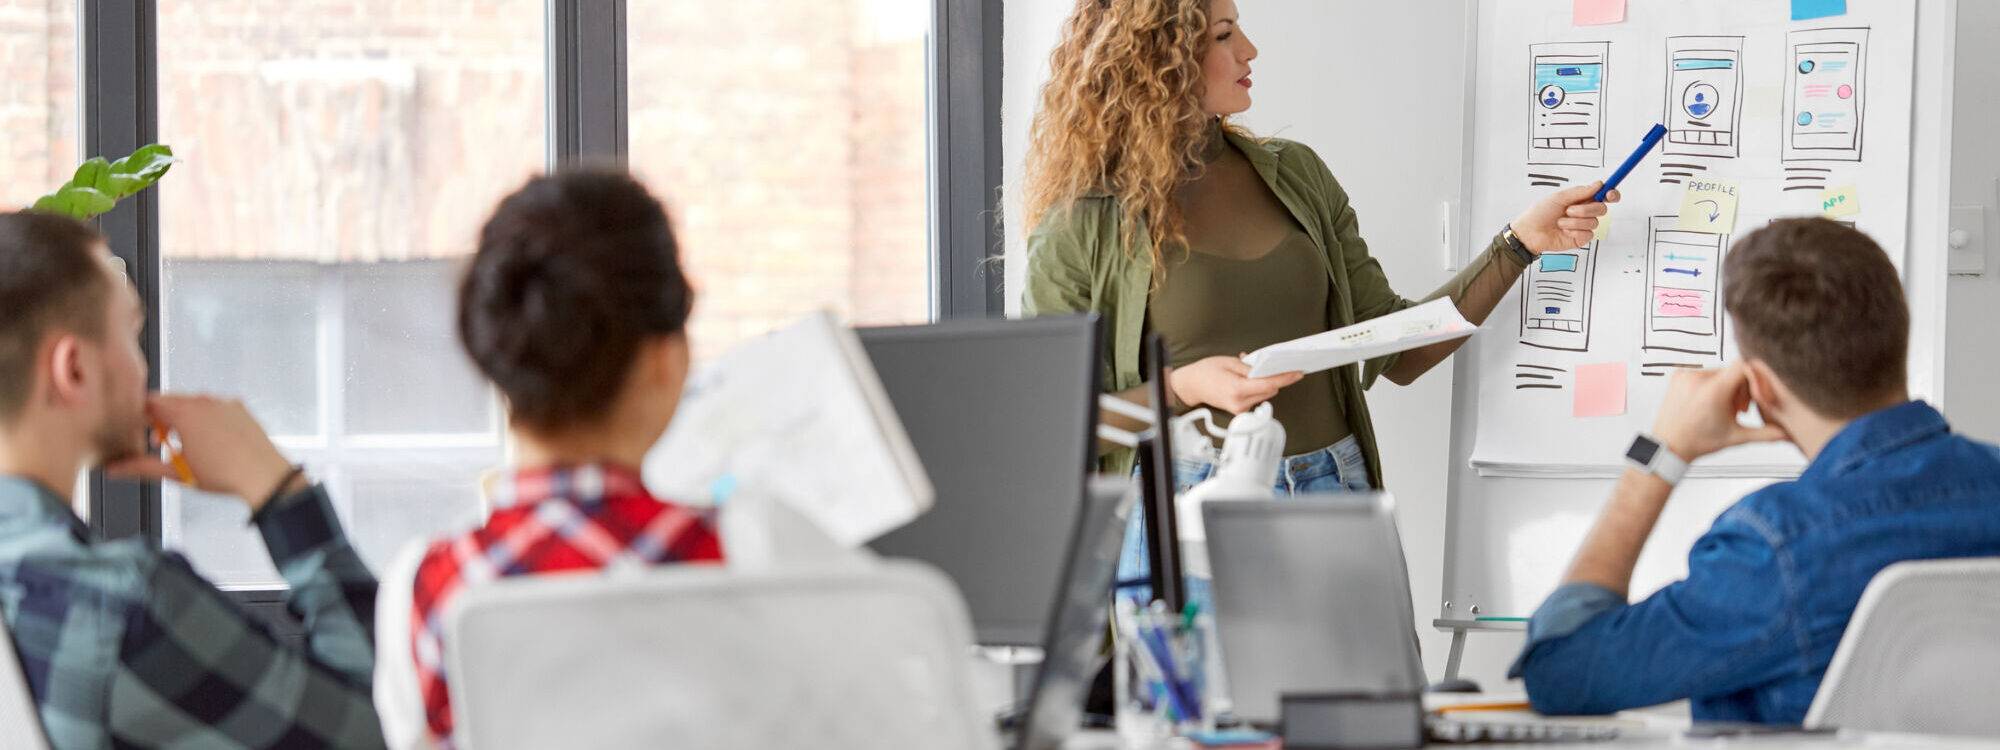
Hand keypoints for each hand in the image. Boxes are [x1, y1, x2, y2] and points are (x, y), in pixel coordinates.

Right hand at [106, 394, 301, 511]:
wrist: (264, 476)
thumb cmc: (223, 474)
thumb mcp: (177, 472)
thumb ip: (141, 467)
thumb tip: (114, 469)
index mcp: (185, 413)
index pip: (150, 402)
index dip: (139, 415)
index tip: (137, 429)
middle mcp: (204, 401)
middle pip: (171, 401)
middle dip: (161, 418)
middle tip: (160, 442)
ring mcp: (224, 402)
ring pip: (194, 403)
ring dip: (184, 418)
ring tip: (186, 444)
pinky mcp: (240, 407)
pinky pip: (216, 406)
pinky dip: (207, 418)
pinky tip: (211, 439)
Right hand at [1167, 355, 1303, 413]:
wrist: (1190, 386)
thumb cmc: (1205, 372)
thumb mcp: (1229, 362)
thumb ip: (1251, 367)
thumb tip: (1267, 369)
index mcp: (1237, 389)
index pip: (1269, 384)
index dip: (1285, 378)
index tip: (1297, 373)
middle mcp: (1240, 403)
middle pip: (1270, 390)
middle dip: (1272, 377)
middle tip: (1269, 365)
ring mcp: (1240, 409)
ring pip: (1264, 394)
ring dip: (1263, 383)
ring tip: (1249, 373)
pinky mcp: (1239, 411)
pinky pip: (1256, 398)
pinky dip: (1256, 388)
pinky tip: (1247, 381)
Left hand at [1511, 181, 1619, 252]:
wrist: (1530, 231)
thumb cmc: (1540, 212)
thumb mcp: (1559, 197)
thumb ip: (1580, 192)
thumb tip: (1599, 184)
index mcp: (1581, 200)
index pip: (1603, 196)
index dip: (1611, 194)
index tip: (1610, 193)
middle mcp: (1585, 212)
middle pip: (1602, 208)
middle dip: (1587, 209)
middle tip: (1570, 210)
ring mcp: (1583, 226)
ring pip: (1594, 222)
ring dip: (1575, 221)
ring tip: (1560, 222)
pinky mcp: (1581, 238)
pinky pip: (1588, 234)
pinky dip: (1574, 231)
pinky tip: (1563, 231)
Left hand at [1653, 363, 1788, 462]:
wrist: (1668, 446)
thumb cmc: (1700, 442)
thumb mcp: (1737, 438)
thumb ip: (1767, 433)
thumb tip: (1791, 435)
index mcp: (1714, 391)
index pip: (1744, 365)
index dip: (1756, 377)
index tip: (1757, 396)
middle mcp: (1698, 378)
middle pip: (1734, 371)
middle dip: (1743, 389)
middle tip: (1740, 410)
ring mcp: (1686, 374)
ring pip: (1720, 372)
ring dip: (1728, 388)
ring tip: (1724, 410)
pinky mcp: (1678, 374)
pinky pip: (1705, 373)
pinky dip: (1712, 385)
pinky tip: (1708, 404)